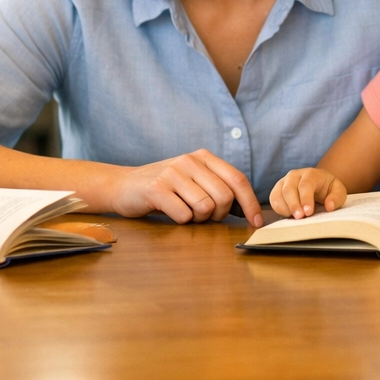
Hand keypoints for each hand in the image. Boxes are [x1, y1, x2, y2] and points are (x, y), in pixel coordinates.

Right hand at [110, 149, 261, 226]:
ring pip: (205, 208)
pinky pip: (184, 215)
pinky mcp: (156, 189)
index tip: (255, 223)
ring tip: (184, 212)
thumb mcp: (193, 180)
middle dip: (218, 215)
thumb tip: (247, 210)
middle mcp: (190, 161)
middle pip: (224, 197)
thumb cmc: (165, 188)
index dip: (250, 203)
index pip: (238, 179)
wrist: (123, 186)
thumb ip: (217, 187)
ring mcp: (172, 173)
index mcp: (204, 157)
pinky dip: (181, 220)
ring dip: (198, 219)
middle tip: (203, 217)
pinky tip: (170, 212)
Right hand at [269, 168, 346, 218]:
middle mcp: (295, 175)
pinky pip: (273, 199)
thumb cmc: (327, 189)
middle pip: (290, 189)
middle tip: (300, 217)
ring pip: (279, 194)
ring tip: (294, 218)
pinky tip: (288, 215)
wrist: (318, 184)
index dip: (306, 198)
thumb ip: (336, 198)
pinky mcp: (277, 190)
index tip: (308, 212)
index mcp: (311, 173)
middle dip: (294, 204)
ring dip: (285, 208)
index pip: (306, 184)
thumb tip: (329, 206)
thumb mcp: (338, 191)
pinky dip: (279, 209)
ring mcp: (284, 182)